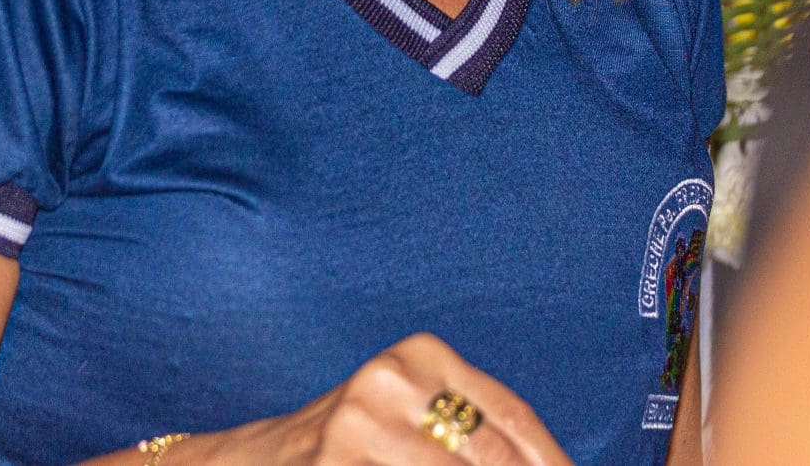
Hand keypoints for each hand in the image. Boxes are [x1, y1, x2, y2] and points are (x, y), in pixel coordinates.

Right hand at [198, 335, 570, 465]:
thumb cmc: (354, 445)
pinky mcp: (334, 464)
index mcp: (423, 355)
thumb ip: (475, 437)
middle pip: (491, 455)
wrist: (257, 462)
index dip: (553, 461)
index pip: (513, 418)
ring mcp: (359, 424)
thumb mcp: (415, 417)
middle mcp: (391, 378)